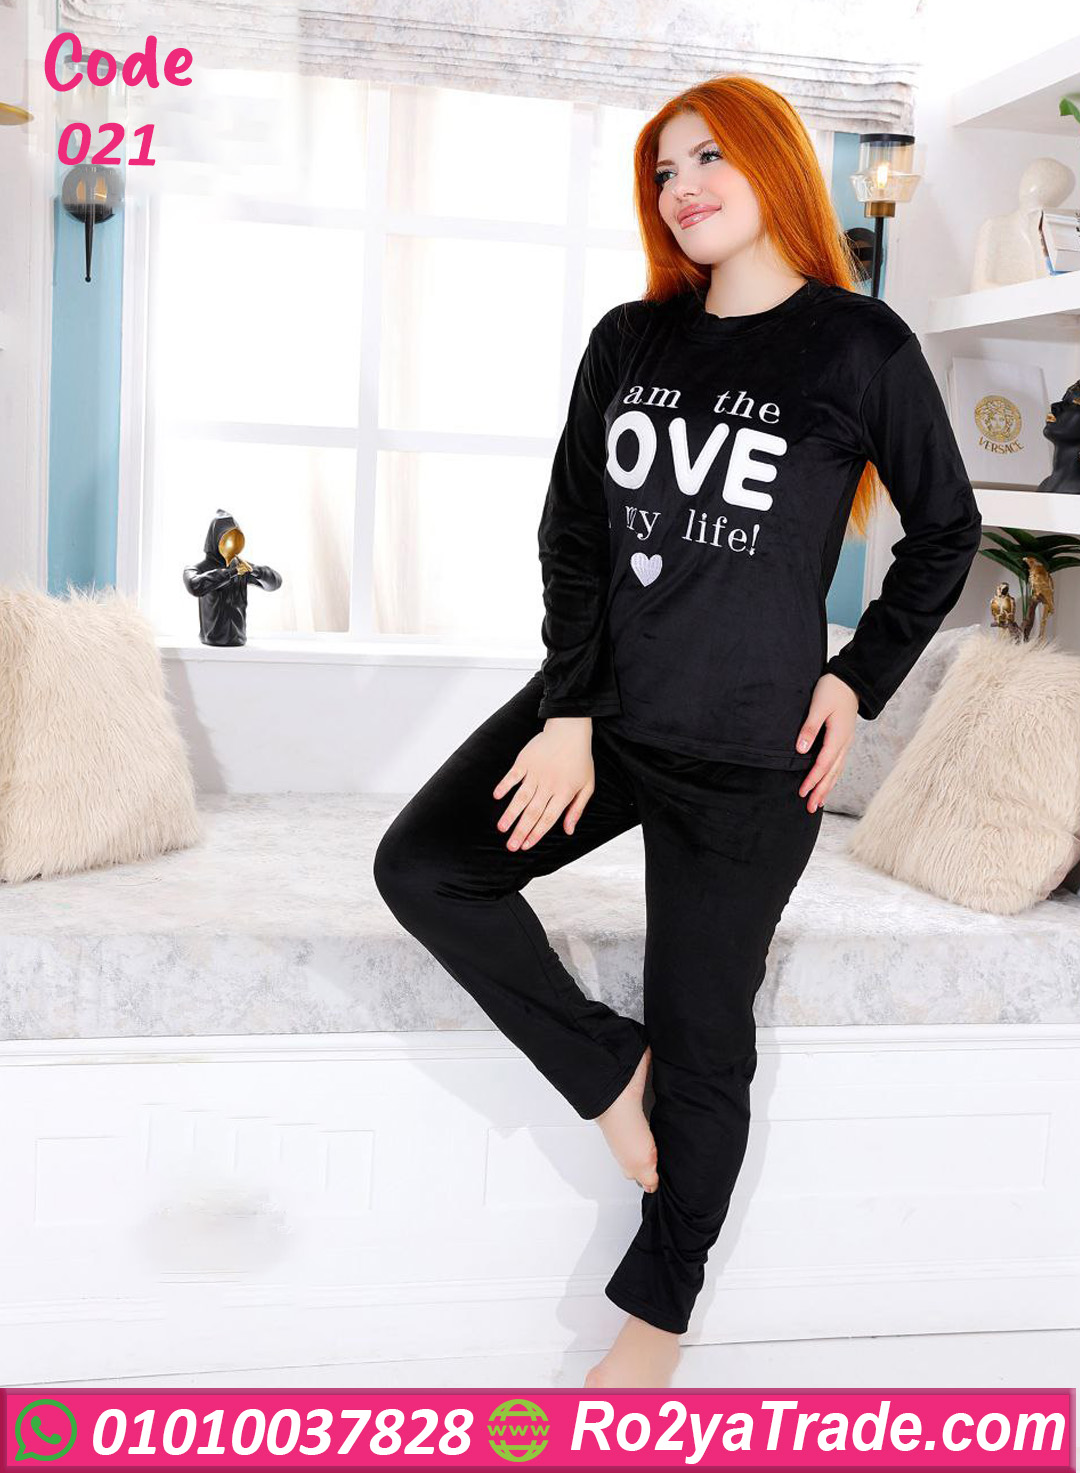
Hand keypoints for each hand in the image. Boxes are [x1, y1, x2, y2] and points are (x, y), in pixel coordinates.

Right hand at [492, 718, 594, 850]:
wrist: (570, 730)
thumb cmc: (580, 759)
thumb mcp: (587, 785)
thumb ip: (577, 809)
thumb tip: (569, 831)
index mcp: (564, 793)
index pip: (548, 819)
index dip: (537, 834)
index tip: (526, 846)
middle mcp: (548, 785)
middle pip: (533, 812)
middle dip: (521, 831)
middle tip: (511, 846)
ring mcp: (535, 773)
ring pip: (521, 798)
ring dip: (510, 814)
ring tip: (502, 828)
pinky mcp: (525, 761)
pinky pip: (513, 776)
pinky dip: (504, 785)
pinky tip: (496, 796)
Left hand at [794, 673, 857, 812]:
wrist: (850, 680)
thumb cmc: (832, 690)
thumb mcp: (818, 706)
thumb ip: (809, 728)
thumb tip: (801, 750)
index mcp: (838, 737)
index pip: (823, 764)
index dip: (812, 780)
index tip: (802, 792)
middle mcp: (844, 743)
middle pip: (832, 773)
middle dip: (821, 791)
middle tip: (811, 808)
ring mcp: (845, 743)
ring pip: (837, 771)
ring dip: (827, 788)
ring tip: (819, 803)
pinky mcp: (843, 740)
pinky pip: (838, 764)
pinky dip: (833, 777)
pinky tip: (828, 784)